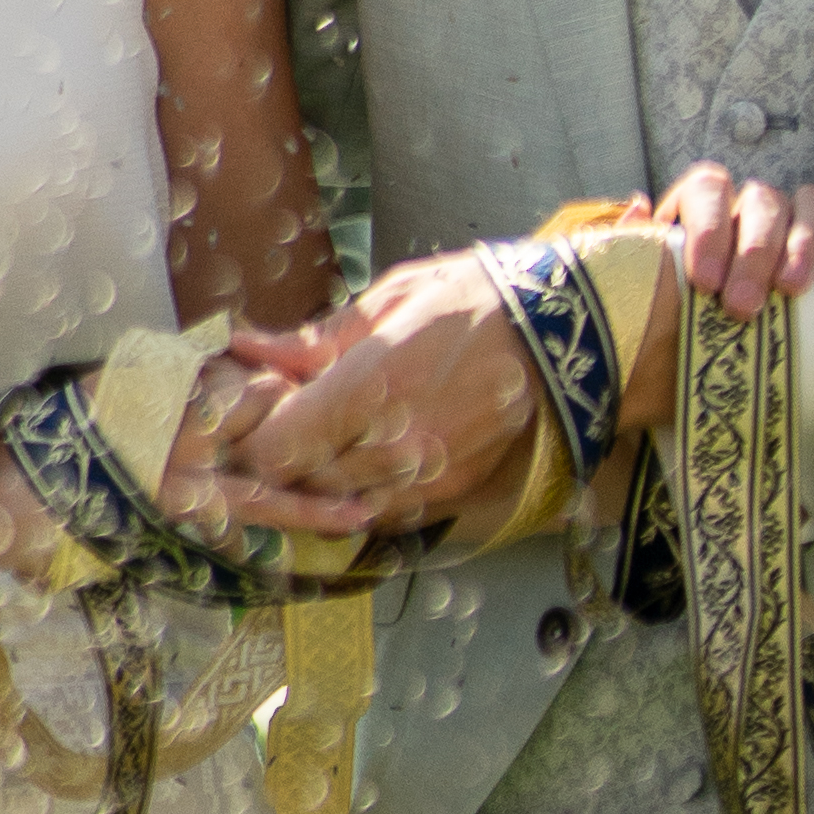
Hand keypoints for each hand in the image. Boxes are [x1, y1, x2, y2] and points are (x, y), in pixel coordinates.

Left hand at [206, 250, 546, 540]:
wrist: (563, 332)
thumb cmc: (474, 300)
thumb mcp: (389, 300)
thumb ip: (314, 339)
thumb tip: (250, 346)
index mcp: (370, 386)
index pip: (277, 448)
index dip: (256, 436)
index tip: (262, 412)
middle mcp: (396, 444)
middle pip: (302, 483)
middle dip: (284, 459)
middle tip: (290, 423)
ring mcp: (427, 477)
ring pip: (339, 506)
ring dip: (321, 482)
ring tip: (331, 440)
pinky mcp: (453, 494)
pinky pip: (385, 514)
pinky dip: (364, 496)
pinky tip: (369, 460)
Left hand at [653, 161, 813, 384]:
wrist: (694, 365)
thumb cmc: (670, 325)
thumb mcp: (642, 290)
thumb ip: (635, 252)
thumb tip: (637, 208)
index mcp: (702, 208)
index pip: (710, 187)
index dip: (709, 228)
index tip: (703, 282)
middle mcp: (751, 210)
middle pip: (761, 201)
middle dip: (753, 252)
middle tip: (742, 306)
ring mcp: (797, 225)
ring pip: (811, 205)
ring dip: (805, 244)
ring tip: (793, 290)